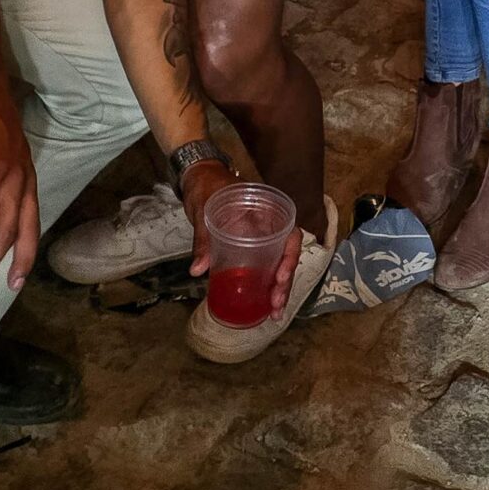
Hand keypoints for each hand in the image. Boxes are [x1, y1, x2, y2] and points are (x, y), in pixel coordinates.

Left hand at [181, 162, 303, 319]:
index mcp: (267, 210)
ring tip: (274, 312)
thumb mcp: (204, 210)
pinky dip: (266, 284)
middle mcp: (270, 225)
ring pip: (279, 263)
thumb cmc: (206, 187)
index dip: (290, 258)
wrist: (198, 176)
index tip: (280, 278)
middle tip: (276, 306)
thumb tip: (198, 270)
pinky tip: (264, 304)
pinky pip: (266, 265)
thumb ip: (204, 239)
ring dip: (279, 289)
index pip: (290, 234)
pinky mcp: (252, 245)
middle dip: (285, 283)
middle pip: (287, 255)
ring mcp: (262, 236)